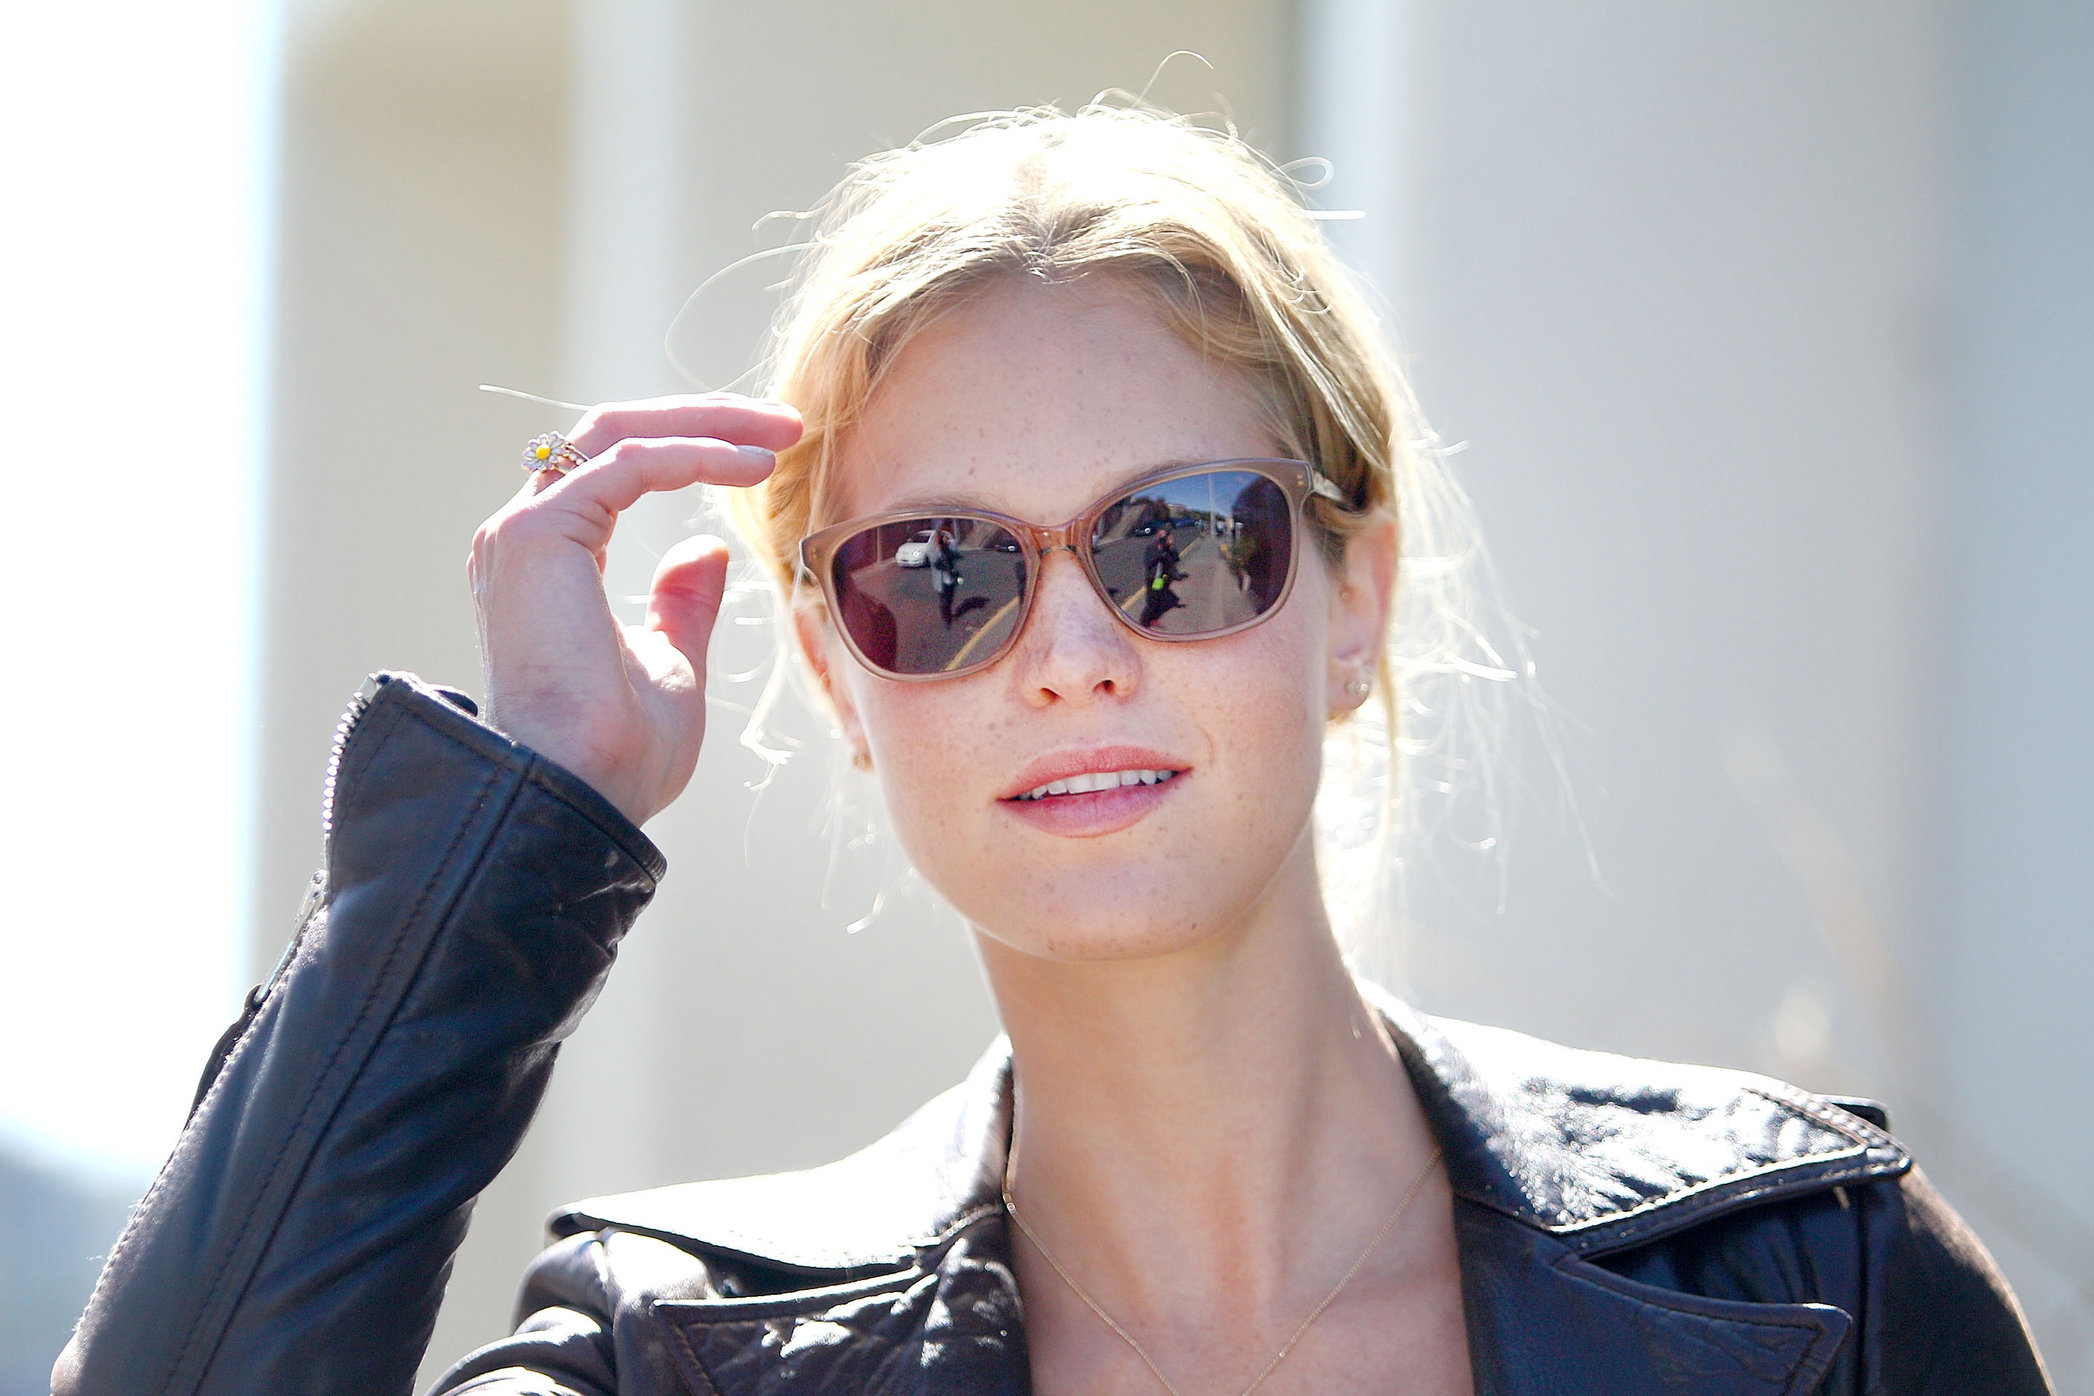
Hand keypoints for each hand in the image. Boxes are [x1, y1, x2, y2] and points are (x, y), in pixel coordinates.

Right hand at [468, 395, 803, 824]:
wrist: (579, 798)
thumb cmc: (618, 757)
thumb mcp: (671, 667)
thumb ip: (682, 607)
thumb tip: (705, 553)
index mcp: (550, 561)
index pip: (619, 467)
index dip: (694, 445)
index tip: (772, 453)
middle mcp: (525, 536)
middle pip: (617, 433)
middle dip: (706, 418)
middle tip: (787, 424)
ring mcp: (523, 532)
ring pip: (618, 432)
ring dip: (707, 424)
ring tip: (782, 434)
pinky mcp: (536, 535)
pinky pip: (626, 464)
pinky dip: (693, 454)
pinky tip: (753, 468)